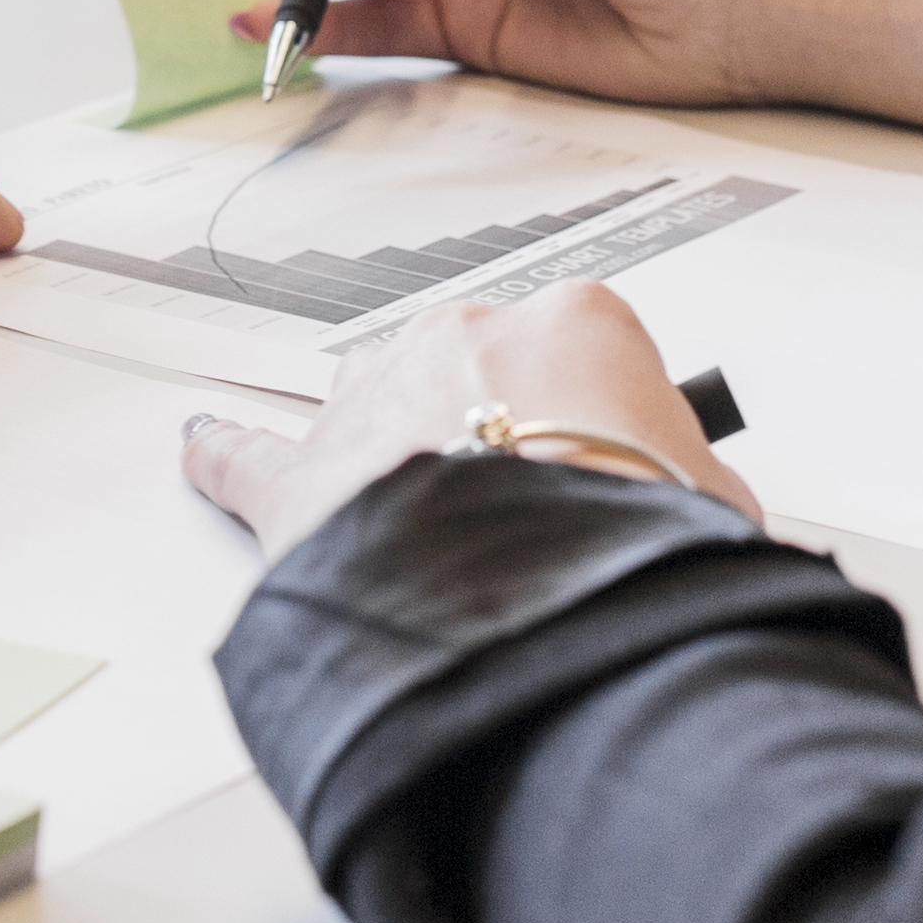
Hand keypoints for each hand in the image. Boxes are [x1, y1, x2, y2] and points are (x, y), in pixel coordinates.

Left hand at [181, 287, 762, 552]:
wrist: (543, 596)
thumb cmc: (631, 541)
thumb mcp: (712, 502)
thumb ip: (685, 485)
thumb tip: (693, 515)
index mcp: (575, 325)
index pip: (587, 359)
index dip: (602, 433)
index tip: (614, 477)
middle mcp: (464, 342)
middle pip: (475, 379)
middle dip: (498, 444)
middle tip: (537, 521)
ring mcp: (375, 403)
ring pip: (377, 416)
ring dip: (399, 465)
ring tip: (435, 537)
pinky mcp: (302, 481)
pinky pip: (248, 457)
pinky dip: (228, 458)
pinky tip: (209, 450)